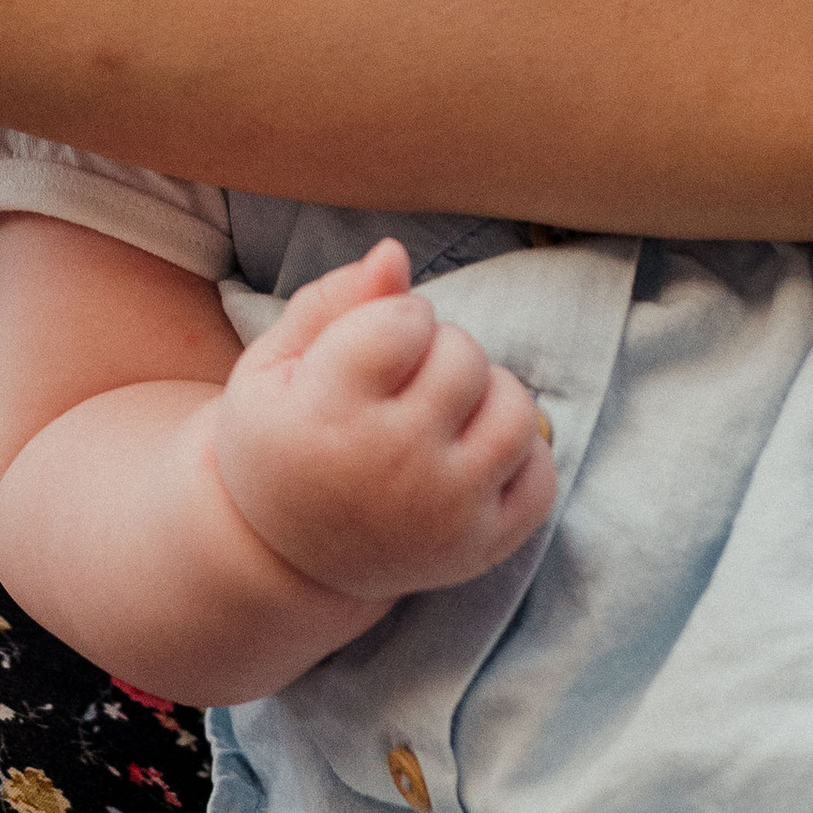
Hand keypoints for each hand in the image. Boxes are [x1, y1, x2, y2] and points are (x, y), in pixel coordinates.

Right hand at [210, 239, 556, 603]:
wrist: (284, 560)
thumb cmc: (279, 444)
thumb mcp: (271, 369)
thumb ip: (330, 302)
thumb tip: (395, 252)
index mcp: (328, 413)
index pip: (404, 319)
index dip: (393, 317)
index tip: (371, 346)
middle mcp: (392, 464)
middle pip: (463, 356)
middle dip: (439, 349)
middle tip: (403, 382)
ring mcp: (445, 511)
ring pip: (515, 409)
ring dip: (486, 393)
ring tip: (445, 410)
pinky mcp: (482, 547)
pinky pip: (541, 474)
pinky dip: (518, 453)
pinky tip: (471, 453)